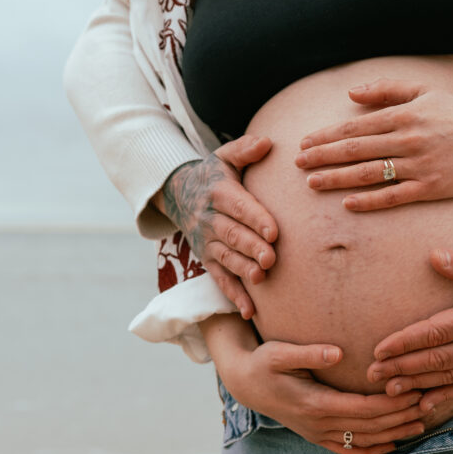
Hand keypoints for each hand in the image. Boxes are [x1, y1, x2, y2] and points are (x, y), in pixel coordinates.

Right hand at [159, 135, 278, 317]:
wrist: (178, 194)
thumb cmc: (214, 176)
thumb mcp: (224, 157)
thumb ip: (245, 149)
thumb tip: (268, 142)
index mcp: (218, 193)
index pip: (239, 206)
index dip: (256, 219)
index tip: (274, 231)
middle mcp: (209, 219)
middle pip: (231, 235)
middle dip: (251, 247)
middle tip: (271, 258)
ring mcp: (206, 242)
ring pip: (225, 258)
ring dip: (243, 270)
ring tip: (261, 278)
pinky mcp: (206, 260)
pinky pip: (219, 279)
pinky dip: (234, 295)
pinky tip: (249, 311)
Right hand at [215, 340, 427, 453]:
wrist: (245, 384)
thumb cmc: (264, 362)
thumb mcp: (280, 353)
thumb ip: (309, 353)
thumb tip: (337, 353)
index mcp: (315, 404)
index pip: (364, 409)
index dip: (392, 404)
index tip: (416, 392)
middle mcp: (319, 424)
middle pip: (370, 426)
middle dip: (401, 417)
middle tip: (430, 403)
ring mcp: (318, 434)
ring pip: (363, 440)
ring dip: (394, 433)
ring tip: (422, 422)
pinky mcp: (316, 436)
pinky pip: (349, 450)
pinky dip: (372, 450)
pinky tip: (392, 444)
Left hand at [295, 79, 452, 210]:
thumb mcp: (422, 91)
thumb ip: (386, 90)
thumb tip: (351, 93)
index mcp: (404, 116)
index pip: (355, 127)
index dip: (326, 135)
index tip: (304, 143)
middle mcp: (408, 139)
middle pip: (356, 149)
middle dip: (323, 156)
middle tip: (297, 163)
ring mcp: (419, 165)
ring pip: (370, 173)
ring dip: (337, 178)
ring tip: (312, 183)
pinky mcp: (431, 187)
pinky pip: (394, 196)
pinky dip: (369, 200)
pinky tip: (347, 203)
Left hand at [367, 248, 452, 412]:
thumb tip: (434, 257)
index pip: (438, 332)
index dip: (406, 342)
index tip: (379, 349)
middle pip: (439, 360)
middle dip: (403, 368)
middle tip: (372, 375)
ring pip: (452, 379)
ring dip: (418, 387)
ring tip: (389, 393)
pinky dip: (447, 403)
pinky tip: (425, 410)